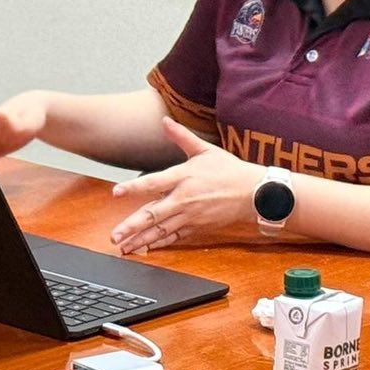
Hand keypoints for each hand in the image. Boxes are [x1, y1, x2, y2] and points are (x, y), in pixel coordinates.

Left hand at [108, 119, 262, 253]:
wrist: (254, 194)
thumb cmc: (229, 170)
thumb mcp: (205, 149)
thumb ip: (181, 136)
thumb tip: (165, 120)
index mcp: (183, 177)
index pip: (153, 182)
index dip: (134, 187)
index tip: (116, 192)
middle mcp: (184, 199)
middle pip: (153, 214)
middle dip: (132, 226)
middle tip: (115, 236)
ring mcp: (190, 216)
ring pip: (161, 230)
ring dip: (141, 240)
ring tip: (124, 246)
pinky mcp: (196, 227)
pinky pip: (174, 237)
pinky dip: (159, 243)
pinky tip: (146, 248)